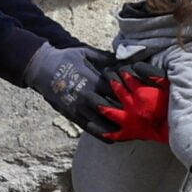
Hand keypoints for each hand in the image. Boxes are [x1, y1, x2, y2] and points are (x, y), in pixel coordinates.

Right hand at [23, 44, 170, 141]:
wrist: (42, 67)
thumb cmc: (68, 57)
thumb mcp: (89, 52)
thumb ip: (109, 59)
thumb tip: (128, 59)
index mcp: (97, 79)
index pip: (122, 89)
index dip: (135, 94)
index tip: (148, 99)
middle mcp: (91, 95)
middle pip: (117, 108)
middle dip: (132, 113)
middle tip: (148, 119)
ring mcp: (81, 108)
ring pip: (106, 122)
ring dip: (122, 127)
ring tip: (136, 132)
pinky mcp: (74, 116)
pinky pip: (91, 129)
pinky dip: (105, 135)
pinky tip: (115, 139)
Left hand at [96, 60, 169, 142]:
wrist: (175, 129)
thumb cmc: (174, 107)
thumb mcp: (167, 86)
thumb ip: (153, 76)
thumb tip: (138, 67)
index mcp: (141, 93)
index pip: (127, 77)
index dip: (122, 71)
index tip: (120, 68)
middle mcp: (131, 105)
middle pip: (116, 89)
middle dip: (109, 79)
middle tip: (105, 73)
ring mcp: (128, 119)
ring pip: (108, 110)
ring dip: (99, 103)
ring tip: (89, 97)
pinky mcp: (129, 132)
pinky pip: (114, 133)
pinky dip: (102, 131)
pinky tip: (92, 126)